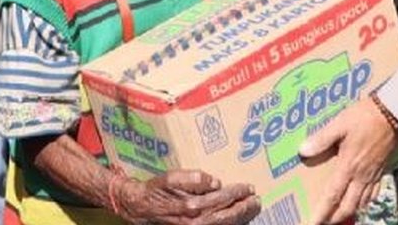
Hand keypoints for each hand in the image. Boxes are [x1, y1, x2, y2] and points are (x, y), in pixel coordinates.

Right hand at [112, 169, 259, 224]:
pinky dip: (229, 224)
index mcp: (194, 206)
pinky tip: (236, 219)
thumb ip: (193, 178)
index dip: (237, 192)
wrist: (140, 208)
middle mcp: (197, 222)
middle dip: (245, 208)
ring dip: (241, 217)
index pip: (223, 199)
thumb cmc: (156, 191)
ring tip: (252, 209)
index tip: (248, 187)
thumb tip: (215, 181)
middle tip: (257, 200)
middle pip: (228, 216)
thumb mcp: (172, 177)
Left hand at [298, 97, 397, 223]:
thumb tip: (303, 151)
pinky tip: (361, 202)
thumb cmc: (364, 117)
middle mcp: (361, 175)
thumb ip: (321, 139)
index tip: (314, 223)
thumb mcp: (339, 125)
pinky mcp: (381, 170)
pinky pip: (373, 194)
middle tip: (324, 221)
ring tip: (339, 216)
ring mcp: (373, 174)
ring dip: (350, 213)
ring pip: (362, 203)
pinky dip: (365, 203)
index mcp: (348, 166)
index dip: (322, 212)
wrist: (393, 114)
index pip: (332, 196)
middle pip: (349, 206)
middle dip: (336, 218)